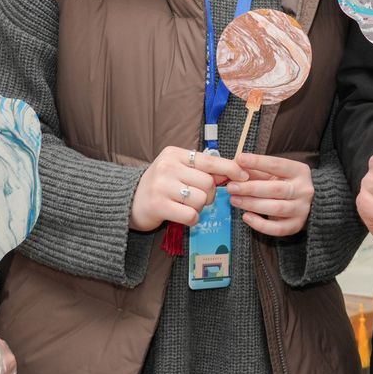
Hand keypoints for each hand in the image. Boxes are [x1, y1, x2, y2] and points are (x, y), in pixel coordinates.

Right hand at [130, 146, 248, 231]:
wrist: (128, 202)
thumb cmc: (160, 186)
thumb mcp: (177, 169)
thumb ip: (201, 169)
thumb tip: (235, 173)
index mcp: (174, 154)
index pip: (210, 160)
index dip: (230, 169)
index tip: (243, 176)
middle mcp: (167, 167)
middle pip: (208, 183)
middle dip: (210, 195)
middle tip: (198, 198)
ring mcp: (161, 186)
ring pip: (201, 199)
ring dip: (199, 207)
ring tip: (185, 205)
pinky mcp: (158, 206)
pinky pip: (191, 215)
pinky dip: (192, 219)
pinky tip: (181, 216)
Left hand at [230, 153, 313, 237]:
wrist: (305, 203)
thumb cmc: (282, 184)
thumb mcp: (273, 173)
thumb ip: (255, 170)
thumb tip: (233, 166)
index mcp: (299, 171)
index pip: (277, 165)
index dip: (258, 162)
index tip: (239, 159)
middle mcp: (303, 190)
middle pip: (276, 189)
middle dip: (251, 188)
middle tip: (232, 187)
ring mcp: (301, 209)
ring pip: (276, 208)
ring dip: (252, 204)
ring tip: (234, 200)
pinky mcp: (296, 225)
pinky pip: (277, 228)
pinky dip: (260, 224)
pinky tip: (246, 217)